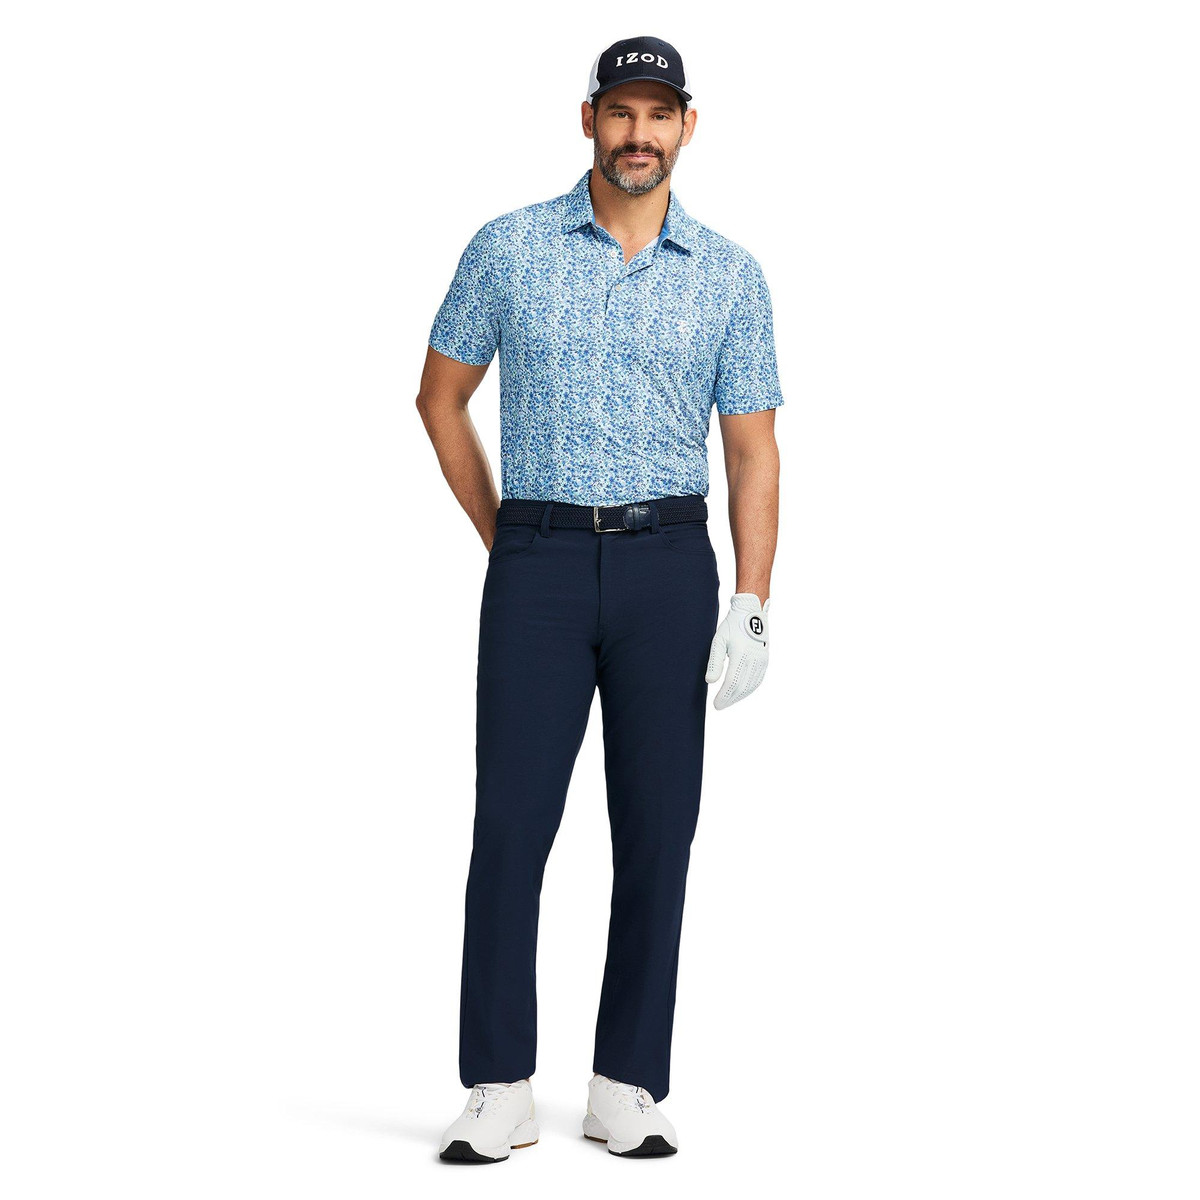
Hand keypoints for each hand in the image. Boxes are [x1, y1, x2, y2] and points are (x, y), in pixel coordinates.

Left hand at [705, 593, 769, 709]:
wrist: (751, 612)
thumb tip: (710, 681)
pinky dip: (749, 689)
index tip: (716, 704)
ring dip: (739, 696)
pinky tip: (741, 692)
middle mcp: (754, 659)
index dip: (724, 696)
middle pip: (742, 687)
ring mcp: (762, 660)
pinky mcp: (765, 660)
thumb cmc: (732, 626)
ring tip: (728, 701)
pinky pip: (758, 680)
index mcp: (741, 654)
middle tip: (719, 706)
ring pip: (751, 685)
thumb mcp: (719, 640)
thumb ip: (715, 662)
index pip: (732, 682)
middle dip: (730, 699)